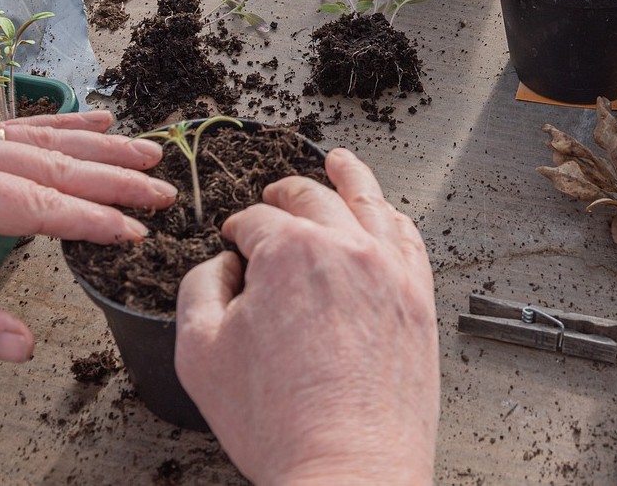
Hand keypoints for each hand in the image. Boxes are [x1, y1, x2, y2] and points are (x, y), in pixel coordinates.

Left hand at [0, 111, 175, 361]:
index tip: (136, 231)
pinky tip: (95, 118)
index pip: (34, 203)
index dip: (91, 219)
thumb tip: (22, 346)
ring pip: (38, 137)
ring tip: (148, 151)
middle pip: (48, 162)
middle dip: (112, 178)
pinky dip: (60, 124)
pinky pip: (14, 126)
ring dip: (98, 145)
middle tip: (164, 190)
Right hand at [175, 148, 438, 485]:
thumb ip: (199, 287)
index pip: (256, 220)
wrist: (347, 470)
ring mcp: (389, 271)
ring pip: (368, 201)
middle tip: (272, 199)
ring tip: (340, 161)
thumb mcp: (198, 351)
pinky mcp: (418, 300)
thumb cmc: (278, 422)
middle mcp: (344, 248)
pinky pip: (409, 239)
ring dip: (348, 176)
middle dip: (284, 194)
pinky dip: (391, 217)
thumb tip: (221, 265)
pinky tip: (385, 214)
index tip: (234, 244)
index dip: (238, 230)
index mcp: (287, 253)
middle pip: (310, 198)